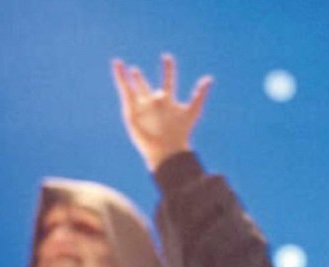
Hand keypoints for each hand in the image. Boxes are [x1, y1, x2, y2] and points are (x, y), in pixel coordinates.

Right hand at [112, 53, 212, 170]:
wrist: (167, 148)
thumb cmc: (181, 132)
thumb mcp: (193, 111)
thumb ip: (199, 95)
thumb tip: (210, 78)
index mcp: (167, 100)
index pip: (168, 81)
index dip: (167, 69)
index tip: (166, 57)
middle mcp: (154, 103)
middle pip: (146, 87)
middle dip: (140, 79)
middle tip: (135, 70)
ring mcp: (142, 106)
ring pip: (133, 88)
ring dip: (128, 78)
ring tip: (120, 65)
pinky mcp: (131, 110)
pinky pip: (125, 91)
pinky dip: (120, 79)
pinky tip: (118, 68)